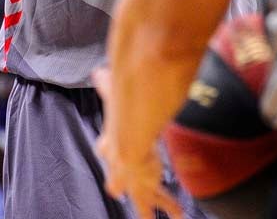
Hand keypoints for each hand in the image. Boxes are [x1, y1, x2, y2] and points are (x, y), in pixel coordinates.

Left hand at [94, 67, 182, 218]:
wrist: (131, 137)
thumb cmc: (122, 115)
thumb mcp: (113, 98)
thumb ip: (107, 86)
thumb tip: (98, 72)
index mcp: (109, 146)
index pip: (106, 149)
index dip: (107, 148)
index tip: (106, 147)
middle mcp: (118, 169)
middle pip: (116, 182)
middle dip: (118, 185)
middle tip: (116, 190)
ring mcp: (133, 182)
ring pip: (138, 199)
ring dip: (144, 207)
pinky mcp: (148, 189)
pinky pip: (162, 201)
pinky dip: (170, 208)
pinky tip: (179, 216)